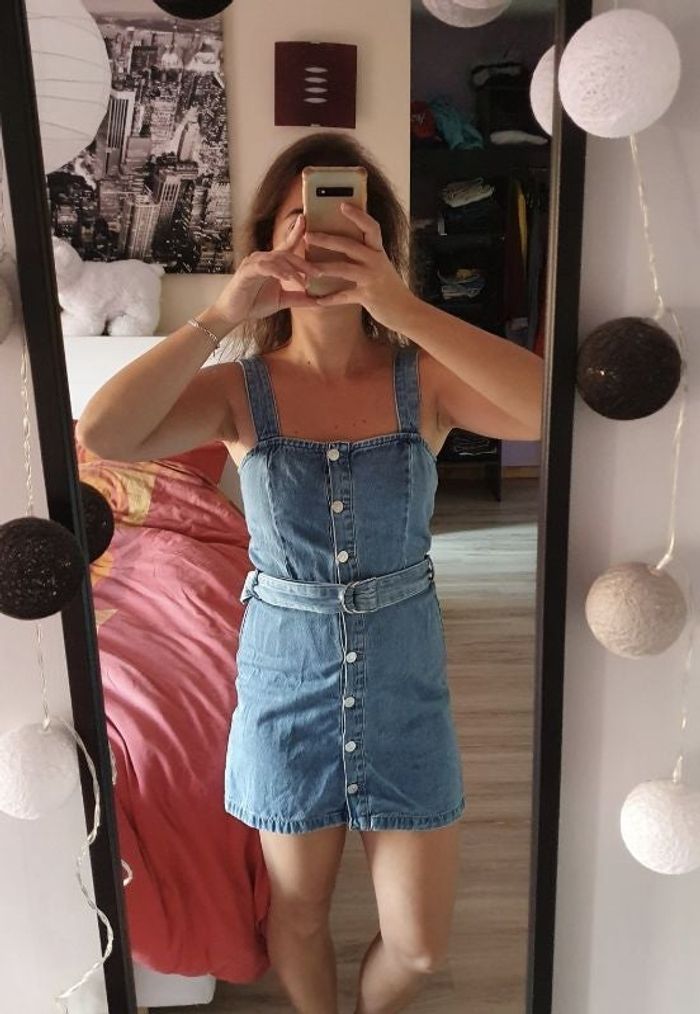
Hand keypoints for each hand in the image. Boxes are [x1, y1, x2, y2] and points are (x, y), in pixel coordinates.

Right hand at [213, 215, 320, 324]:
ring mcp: (253, 263)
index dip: (296, 232)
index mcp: (272, 263)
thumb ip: (298, 298)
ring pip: (277, 260)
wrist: (233, 314)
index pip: (286, 245)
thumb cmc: (254, 303)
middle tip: (318, 274)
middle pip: (286, 254)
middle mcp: (263, 259)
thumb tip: (318, 301)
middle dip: (303, 264)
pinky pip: (263, 267)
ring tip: (304, 283)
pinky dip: (276, 271)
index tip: (305, 219)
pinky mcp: (246, 271)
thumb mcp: (281, 300)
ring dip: (292, 271)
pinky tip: (285, 278)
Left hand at [304, 204, 415, 330]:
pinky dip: (330, 299)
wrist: (406, 311)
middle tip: (308, 235)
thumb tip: (346, 245)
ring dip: (324, 267)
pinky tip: (318, 300)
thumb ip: (367, 256)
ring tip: (308, 267)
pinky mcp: (368, 296)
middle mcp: (376, 262)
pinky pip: (345, 296)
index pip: (371, 227)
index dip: (358, 215)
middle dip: (327, 239)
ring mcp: (372, 279)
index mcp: (378, 252)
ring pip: (344, 269)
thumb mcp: (381, 267)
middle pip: (349, 245)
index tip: (342, 205)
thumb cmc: (390, 288)